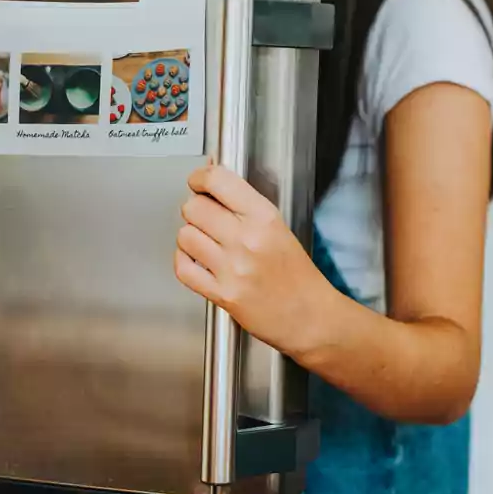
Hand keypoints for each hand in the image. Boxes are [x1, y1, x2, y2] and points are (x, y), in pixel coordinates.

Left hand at [174, 164, 333, 356]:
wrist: (309, 316)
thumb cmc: (296, 274)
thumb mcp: (278, 227)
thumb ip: (244, 203)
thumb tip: (212, 178)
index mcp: (264, 218)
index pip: (218, 181)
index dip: (200, 177)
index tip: (198, 181)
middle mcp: (247, 240)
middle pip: (194, 207)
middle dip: (195, 209)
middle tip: (205, 216)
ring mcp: (233, 269)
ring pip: (185, 235)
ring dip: (190, 236)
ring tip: (205, 242)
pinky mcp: (222, 294)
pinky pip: (183, 268)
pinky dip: (184, 261)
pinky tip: (196, 260)